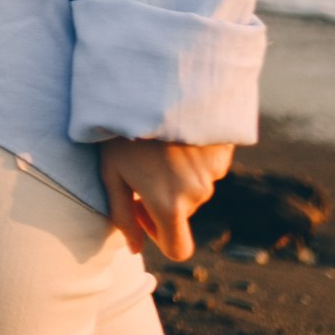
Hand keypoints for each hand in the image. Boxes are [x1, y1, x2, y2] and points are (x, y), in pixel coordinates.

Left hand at [100, 138, 234, 261]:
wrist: (151, 84)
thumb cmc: (121, 130)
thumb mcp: (110, 172)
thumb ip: (121, 215)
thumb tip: (134, 248)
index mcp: (169, 206)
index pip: (178, 249)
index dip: (159, 237)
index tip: (143, 210)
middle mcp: (198, 194)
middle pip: (183, 213)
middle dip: (163, 198)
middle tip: (140, 165)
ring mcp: (214, 173)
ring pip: (195, 188)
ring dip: (178, 177)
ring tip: (155, 144)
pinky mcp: (223, 151)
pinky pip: (207, 166)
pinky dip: (192, 158)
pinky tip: (173, 135)